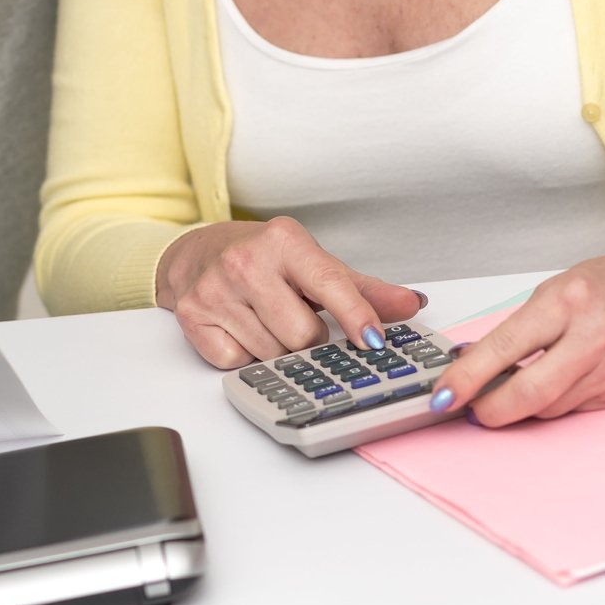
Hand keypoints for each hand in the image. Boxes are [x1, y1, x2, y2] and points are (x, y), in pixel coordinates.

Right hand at [155, 216, 425, 367]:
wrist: (195, 254)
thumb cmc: (262, 259)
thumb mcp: (312, 263)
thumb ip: (362, 289)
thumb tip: (411, 304)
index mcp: (284, 241)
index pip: (330, 284)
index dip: (356, 316)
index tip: (374, 341)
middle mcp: (246, 261)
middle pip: (302, 334)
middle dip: (307, 337)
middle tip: (296, 318)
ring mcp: (216, 290)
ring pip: (271, 354)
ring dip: (277, 349)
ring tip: (266, 321)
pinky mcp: (193, 318)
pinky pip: (236, 363)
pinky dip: (244, 355)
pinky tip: (241, 330)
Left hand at [429, 234, 604, 426]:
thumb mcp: (563, 287)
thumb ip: (525, 326)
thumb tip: (477, 360)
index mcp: (568, 301)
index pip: (503, 349)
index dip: (467, 378)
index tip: (444, 394)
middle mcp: (594, 338)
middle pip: (527, 395)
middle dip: (490, 409)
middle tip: (470, 407)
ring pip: (549, 408)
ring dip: (521, 407)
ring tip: (506, 392)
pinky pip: (576, 409)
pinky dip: (555, 403)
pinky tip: (550, 387)